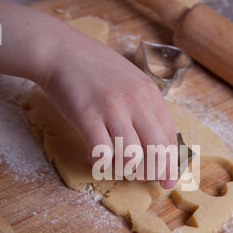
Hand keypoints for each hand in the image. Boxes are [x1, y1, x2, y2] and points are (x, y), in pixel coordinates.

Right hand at [43, 25, 177, 188]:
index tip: (168, 180)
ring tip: (117, 166)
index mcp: (150, 93)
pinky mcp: (87, 116)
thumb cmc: (96, 68)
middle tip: (145, 181)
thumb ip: (145, 107)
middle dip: (155, 172)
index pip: (169, 136)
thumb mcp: (131, 81)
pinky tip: (96, 158)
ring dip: (126, 169)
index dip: (171, 163)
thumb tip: (156, 142)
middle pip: (157, 148)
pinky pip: (102, 153)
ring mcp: (111, 108)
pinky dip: (102, 163)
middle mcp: (135, 101)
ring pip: (131, 155)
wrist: (61, 51)